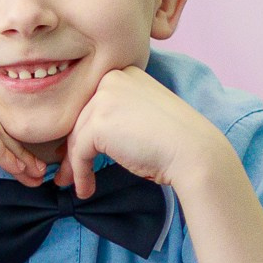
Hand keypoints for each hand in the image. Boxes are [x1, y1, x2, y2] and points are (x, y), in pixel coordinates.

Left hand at [56, 65, 232, 195]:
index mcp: (124, 73)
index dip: (84, 130)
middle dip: (72, 148)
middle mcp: (111, 79)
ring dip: (73, 164)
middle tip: (66, 173)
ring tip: (72, 183)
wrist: (196, 153)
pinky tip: (85, 189)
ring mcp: (103, 99)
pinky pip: (79, 152)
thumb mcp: (141, 115)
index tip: (76, 151)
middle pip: (81, 118)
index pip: (92, 103)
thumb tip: (81, 135)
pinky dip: (79, 173)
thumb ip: (115, 115)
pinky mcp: (98, 123)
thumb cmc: (174, 141)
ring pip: (77, 136)